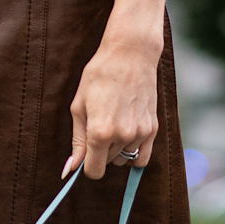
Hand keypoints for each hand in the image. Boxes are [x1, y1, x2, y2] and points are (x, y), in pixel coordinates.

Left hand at [65, 32, 160, 179]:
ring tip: (114, 120)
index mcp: (99, 131)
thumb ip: (77, 139)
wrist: (130, 54)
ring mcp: (139, 133)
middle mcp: (121, 136)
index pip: (93, 171)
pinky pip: (142, 157)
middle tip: (99, 121)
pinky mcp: (153, 129)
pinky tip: (127, 132)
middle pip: (108, 162)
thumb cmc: (100, 75)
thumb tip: (70, 169)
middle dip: (100, 150)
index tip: (85, 152)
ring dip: (117, 148)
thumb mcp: (79, 104)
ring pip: (124, 158)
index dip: (86, 164)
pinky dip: (133, 151)